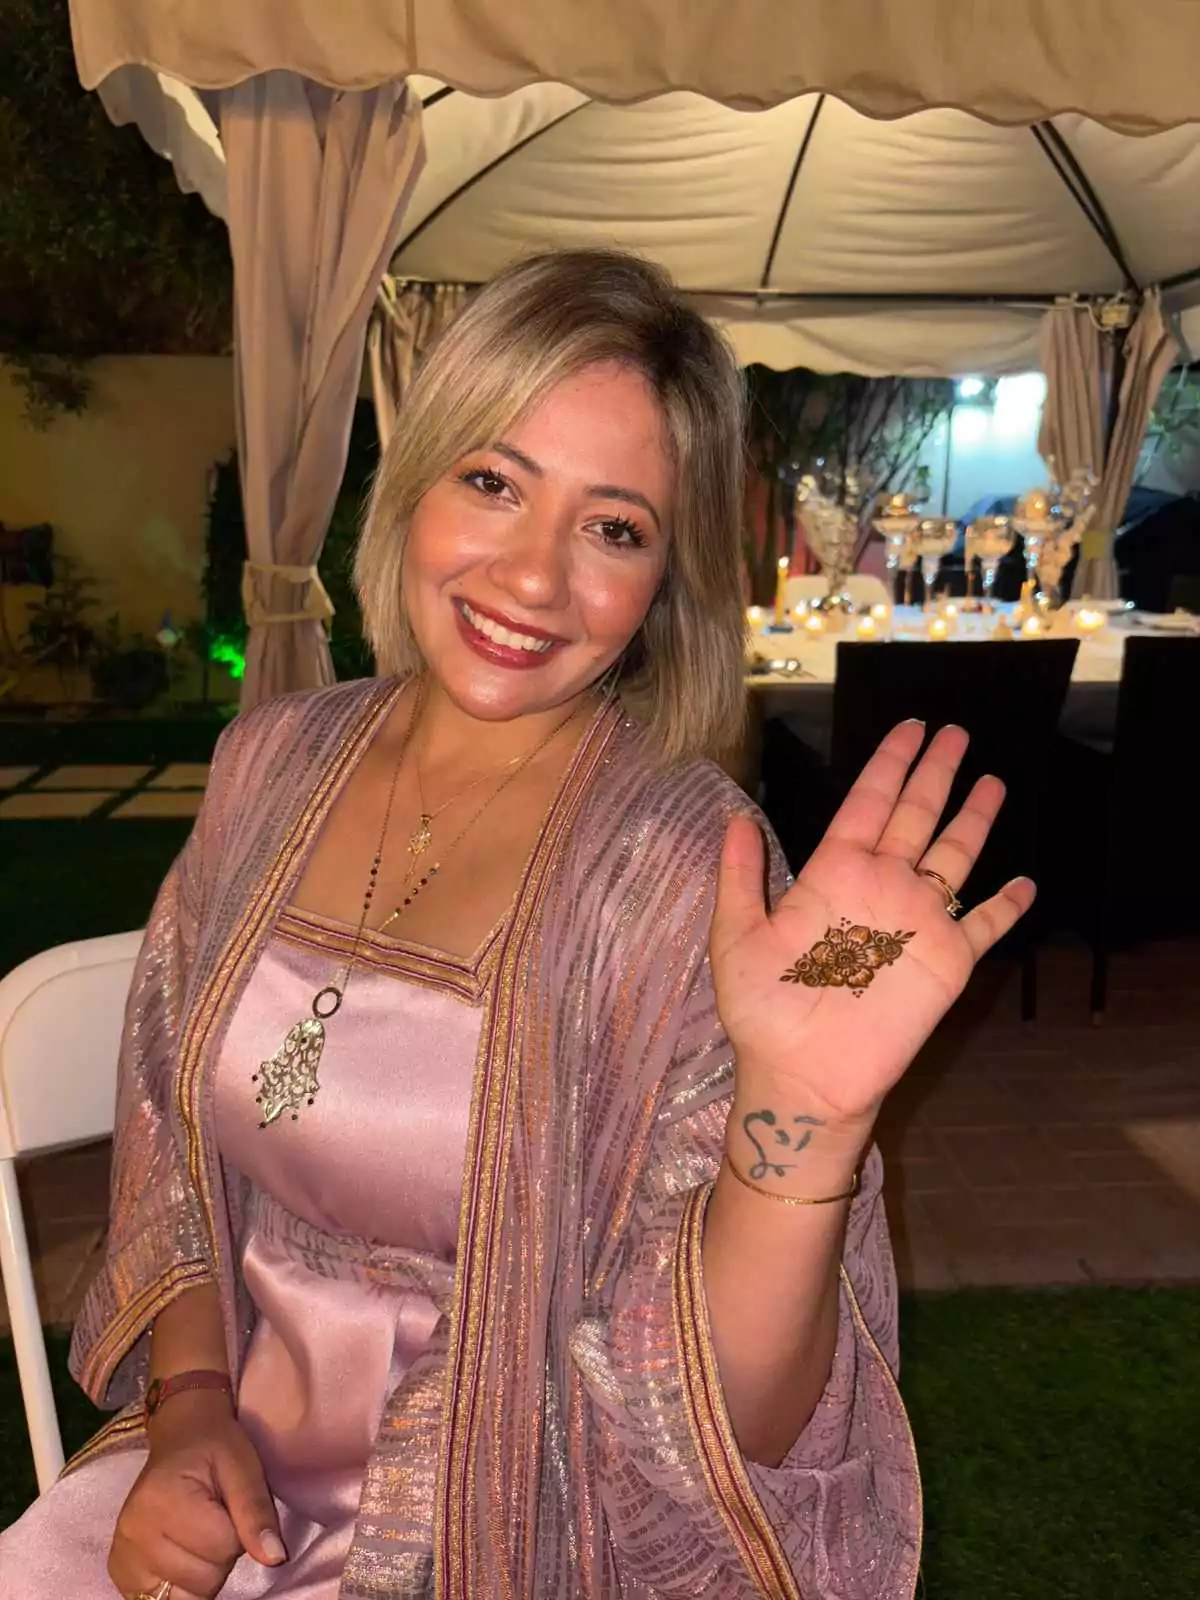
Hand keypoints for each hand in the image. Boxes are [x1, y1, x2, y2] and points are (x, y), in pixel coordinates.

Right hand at [108, 1390, 285, 1599]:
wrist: (180, 1437)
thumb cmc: (215, 1448)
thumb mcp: (244, 1468)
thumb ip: (257, 1513)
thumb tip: (276, 1558)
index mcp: (163, 1501)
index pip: (223, 1548)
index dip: (239, 1533)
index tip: (231, 1508)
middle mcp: (134, 1533)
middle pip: (203, 1580)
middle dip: (221, 1555)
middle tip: (215, 1521)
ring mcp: (123, 1556)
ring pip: (184, 1597)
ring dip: (202, 1574)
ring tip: (198, 1537)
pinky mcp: (120, 1572)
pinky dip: (179, 1586)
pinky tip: (180, 1555)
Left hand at [711, 721, 1034, 1144]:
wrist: (802, 1076)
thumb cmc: (763, 1012)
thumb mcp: (736, 937)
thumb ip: (740, 877)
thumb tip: (735, 817)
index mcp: (833, 873)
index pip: (868, 803)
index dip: (889, 764)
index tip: (909, 728)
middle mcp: (881, 887)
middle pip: (916, 814)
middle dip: (936, 773)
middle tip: (956, 732)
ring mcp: (918, 921)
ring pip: (953, 855)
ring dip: (973, 819)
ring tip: (992, 780)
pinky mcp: (947, 961)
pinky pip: (984, 925)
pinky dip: (1006, 905)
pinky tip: (1025, 882)